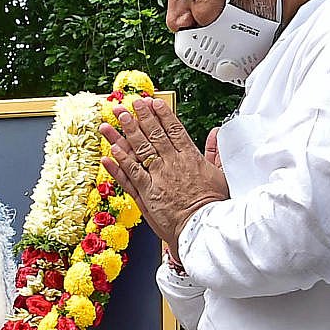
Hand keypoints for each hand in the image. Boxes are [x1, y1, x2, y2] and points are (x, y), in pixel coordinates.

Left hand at [99, 97, 228, 258]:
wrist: (203, 227)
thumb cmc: (213, 205)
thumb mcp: (220, 174)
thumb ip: (214, 152)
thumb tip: (216, 133)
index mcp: (189, 157)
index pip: (173, 129)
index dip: (161, 114)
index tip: (152, 102)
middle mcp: (171, 164)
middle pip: (152, 135)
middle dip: (140, 117)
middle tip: (129, 104)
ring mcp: (157, 178)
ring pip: (138, 150)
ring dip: (124, 133)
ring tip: (113, 120)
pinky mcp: (146, 194)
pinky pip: (129, 174)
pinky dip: (119, 162)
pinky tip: (109, 151)